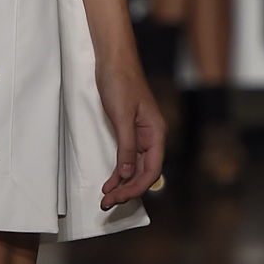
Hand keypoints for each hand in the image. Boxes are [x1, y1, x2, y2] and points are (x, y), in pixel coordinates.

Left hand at [98, 63, 166, 206]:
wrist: (113, 61)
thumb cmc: (120, 82)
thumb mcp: (122, 115)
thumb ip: (126, 145)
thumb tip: (127, 172)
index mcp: (156, 133)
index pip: (152, 169)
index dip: (137, 187)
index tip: (120, 197)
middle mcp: (152, 137)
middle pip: (144, 172)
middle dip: (127, 190)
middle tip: (107, 203)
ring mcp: (141, 135)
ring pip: (135, 168)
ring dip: (122, 184)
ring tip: (106, 198)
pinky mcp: (129, 132)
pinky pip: (127, 158)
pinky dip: (119, 172)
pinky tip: (110, 182)